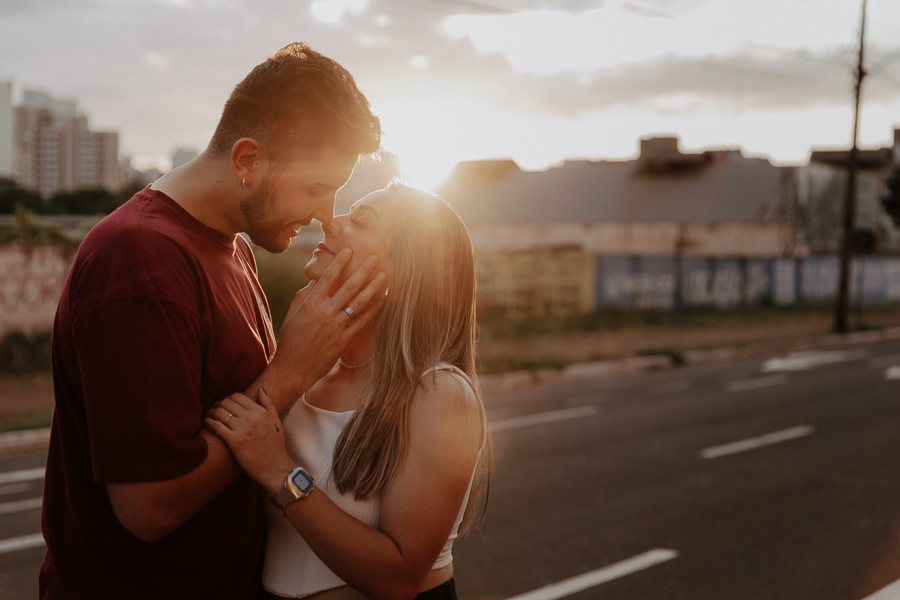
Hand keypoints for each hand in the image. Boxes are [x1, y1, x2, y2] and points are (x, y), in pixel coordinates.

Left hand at [203, 388, 294, 494]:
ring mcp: (243, 429)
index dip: (227, 399)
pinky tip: (205, 423)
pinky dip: (207, 422)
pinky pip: (216, 426)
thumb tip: (260, 388)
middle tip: (212, 410)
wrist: (275, 468)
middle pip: (226, 402)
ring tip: (206, 416)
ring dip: (210, 412)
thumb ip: (268, 404)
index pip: (237, 396)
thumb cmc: (275, 446)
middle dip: (216, 404)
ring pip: (220, 412)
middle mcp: (252, 418)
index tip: (223, 405)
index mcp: (261, 412)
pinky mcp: (235, 442)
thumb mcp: (276, 421)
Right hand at [266, 248, 387, 402]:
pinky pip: (363, 322)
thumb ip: (303, 296)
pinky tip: (383, 300)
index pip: (328, 278)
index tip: (349, 250)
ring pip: (360, 303)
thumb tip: (314, 282)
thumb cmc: (291, 341)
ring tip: (385, 276)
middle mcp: (325, 313)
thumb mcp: (292, 315)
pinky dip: (374, 310)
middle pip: (349, 287)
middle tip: (375, 258)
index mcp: (311, 305)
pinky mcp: (344, 340)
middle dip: (364, 271)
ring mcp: (336, 327)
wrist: (293, 369)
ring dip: (374, 287)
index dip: (339, 262)